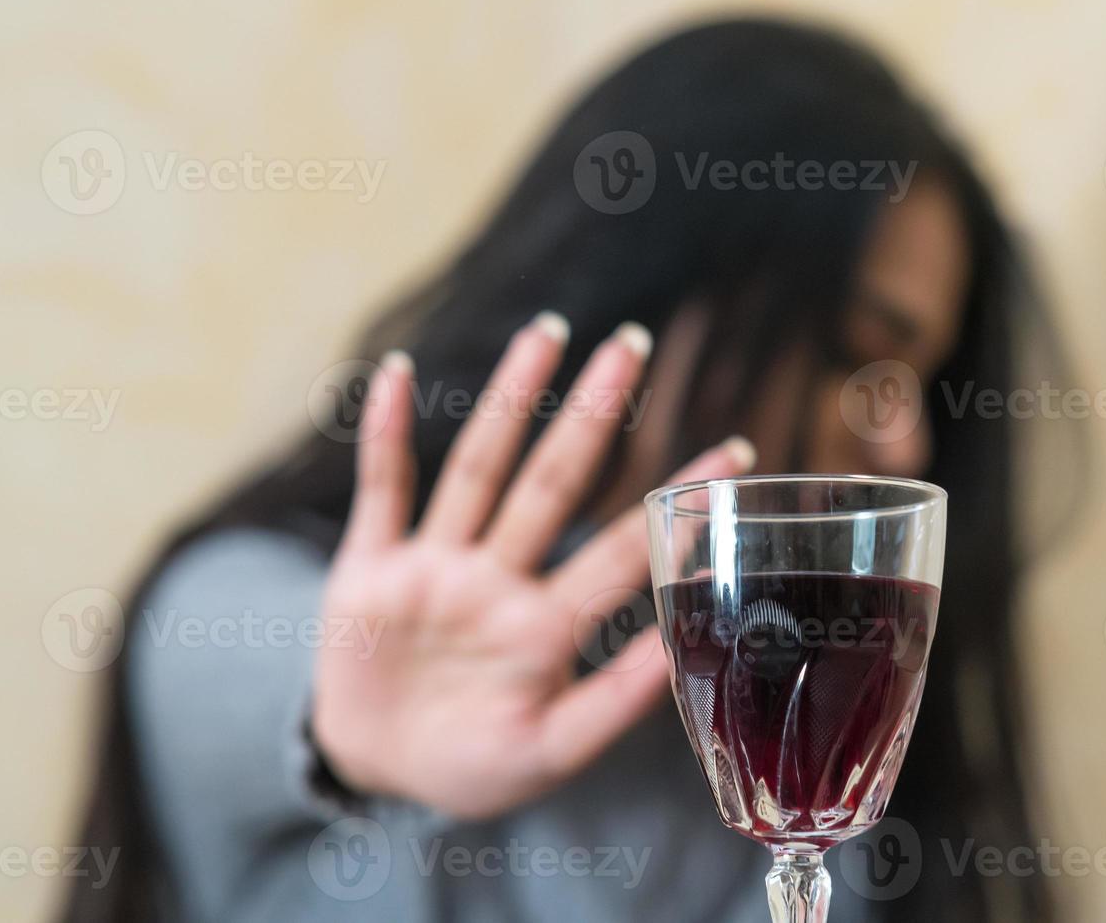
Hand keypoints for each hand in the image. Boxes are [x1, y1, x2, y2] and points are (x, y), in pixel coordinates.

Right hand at [311, 314, 754, 818]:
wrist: (376, 771)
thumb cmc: (472, 767)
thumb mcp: (549, 750)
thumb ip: (611, 703)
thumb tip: (683, 652)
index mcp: (545, 626)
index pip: (622, 550)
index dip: (675, 503)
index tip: (736, 449)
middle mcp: (497, 581)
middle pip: (553, 481)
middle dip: (593, 414)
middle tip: (635, 343)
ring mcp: (434, 567)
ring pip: (478, 467)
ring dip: (507, 400)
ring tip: (546, 334)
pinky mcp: (370, 569)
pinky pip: (381, 490)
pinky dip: (385, 435)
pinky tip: (401, 376)